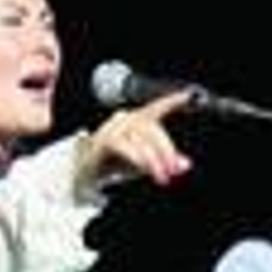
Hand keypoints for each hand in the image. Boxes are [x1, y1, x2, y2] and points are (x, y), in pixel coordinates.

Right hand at [74, 88, 194, 191]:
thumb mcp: (145, 163)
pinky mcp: (105, 140)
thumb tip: (185, 164)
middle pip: (152, 129)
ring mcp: (114, 128)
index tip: (186, 95)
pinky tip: (144, 167)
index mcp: (137, 121)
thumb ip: (165, 162)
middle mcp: (126, 119)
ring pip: (141, 140)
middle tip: (173, 171)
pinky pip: (125, 146)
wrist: (85, 171)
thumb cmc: (115, 162)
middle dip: (166, 151)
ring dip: (154, 160)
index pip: (157, 107)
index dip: (171, 101)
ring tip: (161, 176)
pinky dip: (137, 157)